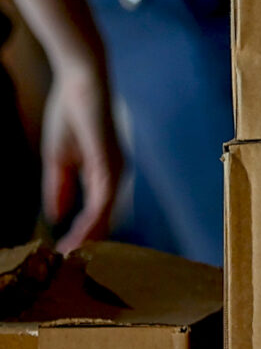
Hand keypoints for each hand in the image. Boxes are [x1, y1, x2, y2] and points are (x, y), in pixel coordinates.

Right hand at [40, 56, 120, 248]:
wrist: (79, 83)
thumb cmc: (71, 116)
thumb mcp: (59, 160)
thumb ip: (59, 188)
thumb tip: (58, 216)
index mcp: (104, 175)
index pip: (96, 213)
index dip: (81, 234)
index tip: (63, 253)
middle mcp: (115, 174)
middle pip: (104, 218)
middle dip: (86, 241)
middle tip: (66, 264)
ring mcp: (115, 168)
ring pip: (106, 212)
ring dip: (89, 235)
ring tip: (70, 254)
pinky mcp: (110, 160)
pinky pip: (104, 195)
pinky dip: (93, 216)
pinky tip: (80, 232)